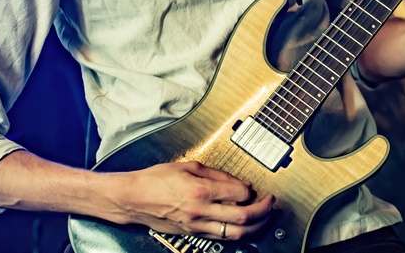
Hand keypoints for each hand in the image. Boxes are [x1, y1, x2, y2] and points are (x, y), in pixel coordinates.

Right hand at [117, 161, 274, 240]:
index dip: (251, 190)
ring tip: (263, 217)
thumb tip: (237, 181)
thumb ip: (215, 174)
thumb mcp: (187, 166)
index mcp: (200, 189)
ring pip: (236, 233)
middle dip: (263, 210)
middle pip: (244, 216)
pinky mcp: (193, 233)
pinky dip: (236, 232)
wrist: (134, 198)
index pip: (239, 193)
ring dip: (255, 226)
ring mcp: (197, 225)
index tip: (254, 186)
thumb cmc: (155, 179)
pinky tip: (242, 226)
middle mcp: (201, 210)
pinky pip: (221, 237)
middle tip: (271, 203)